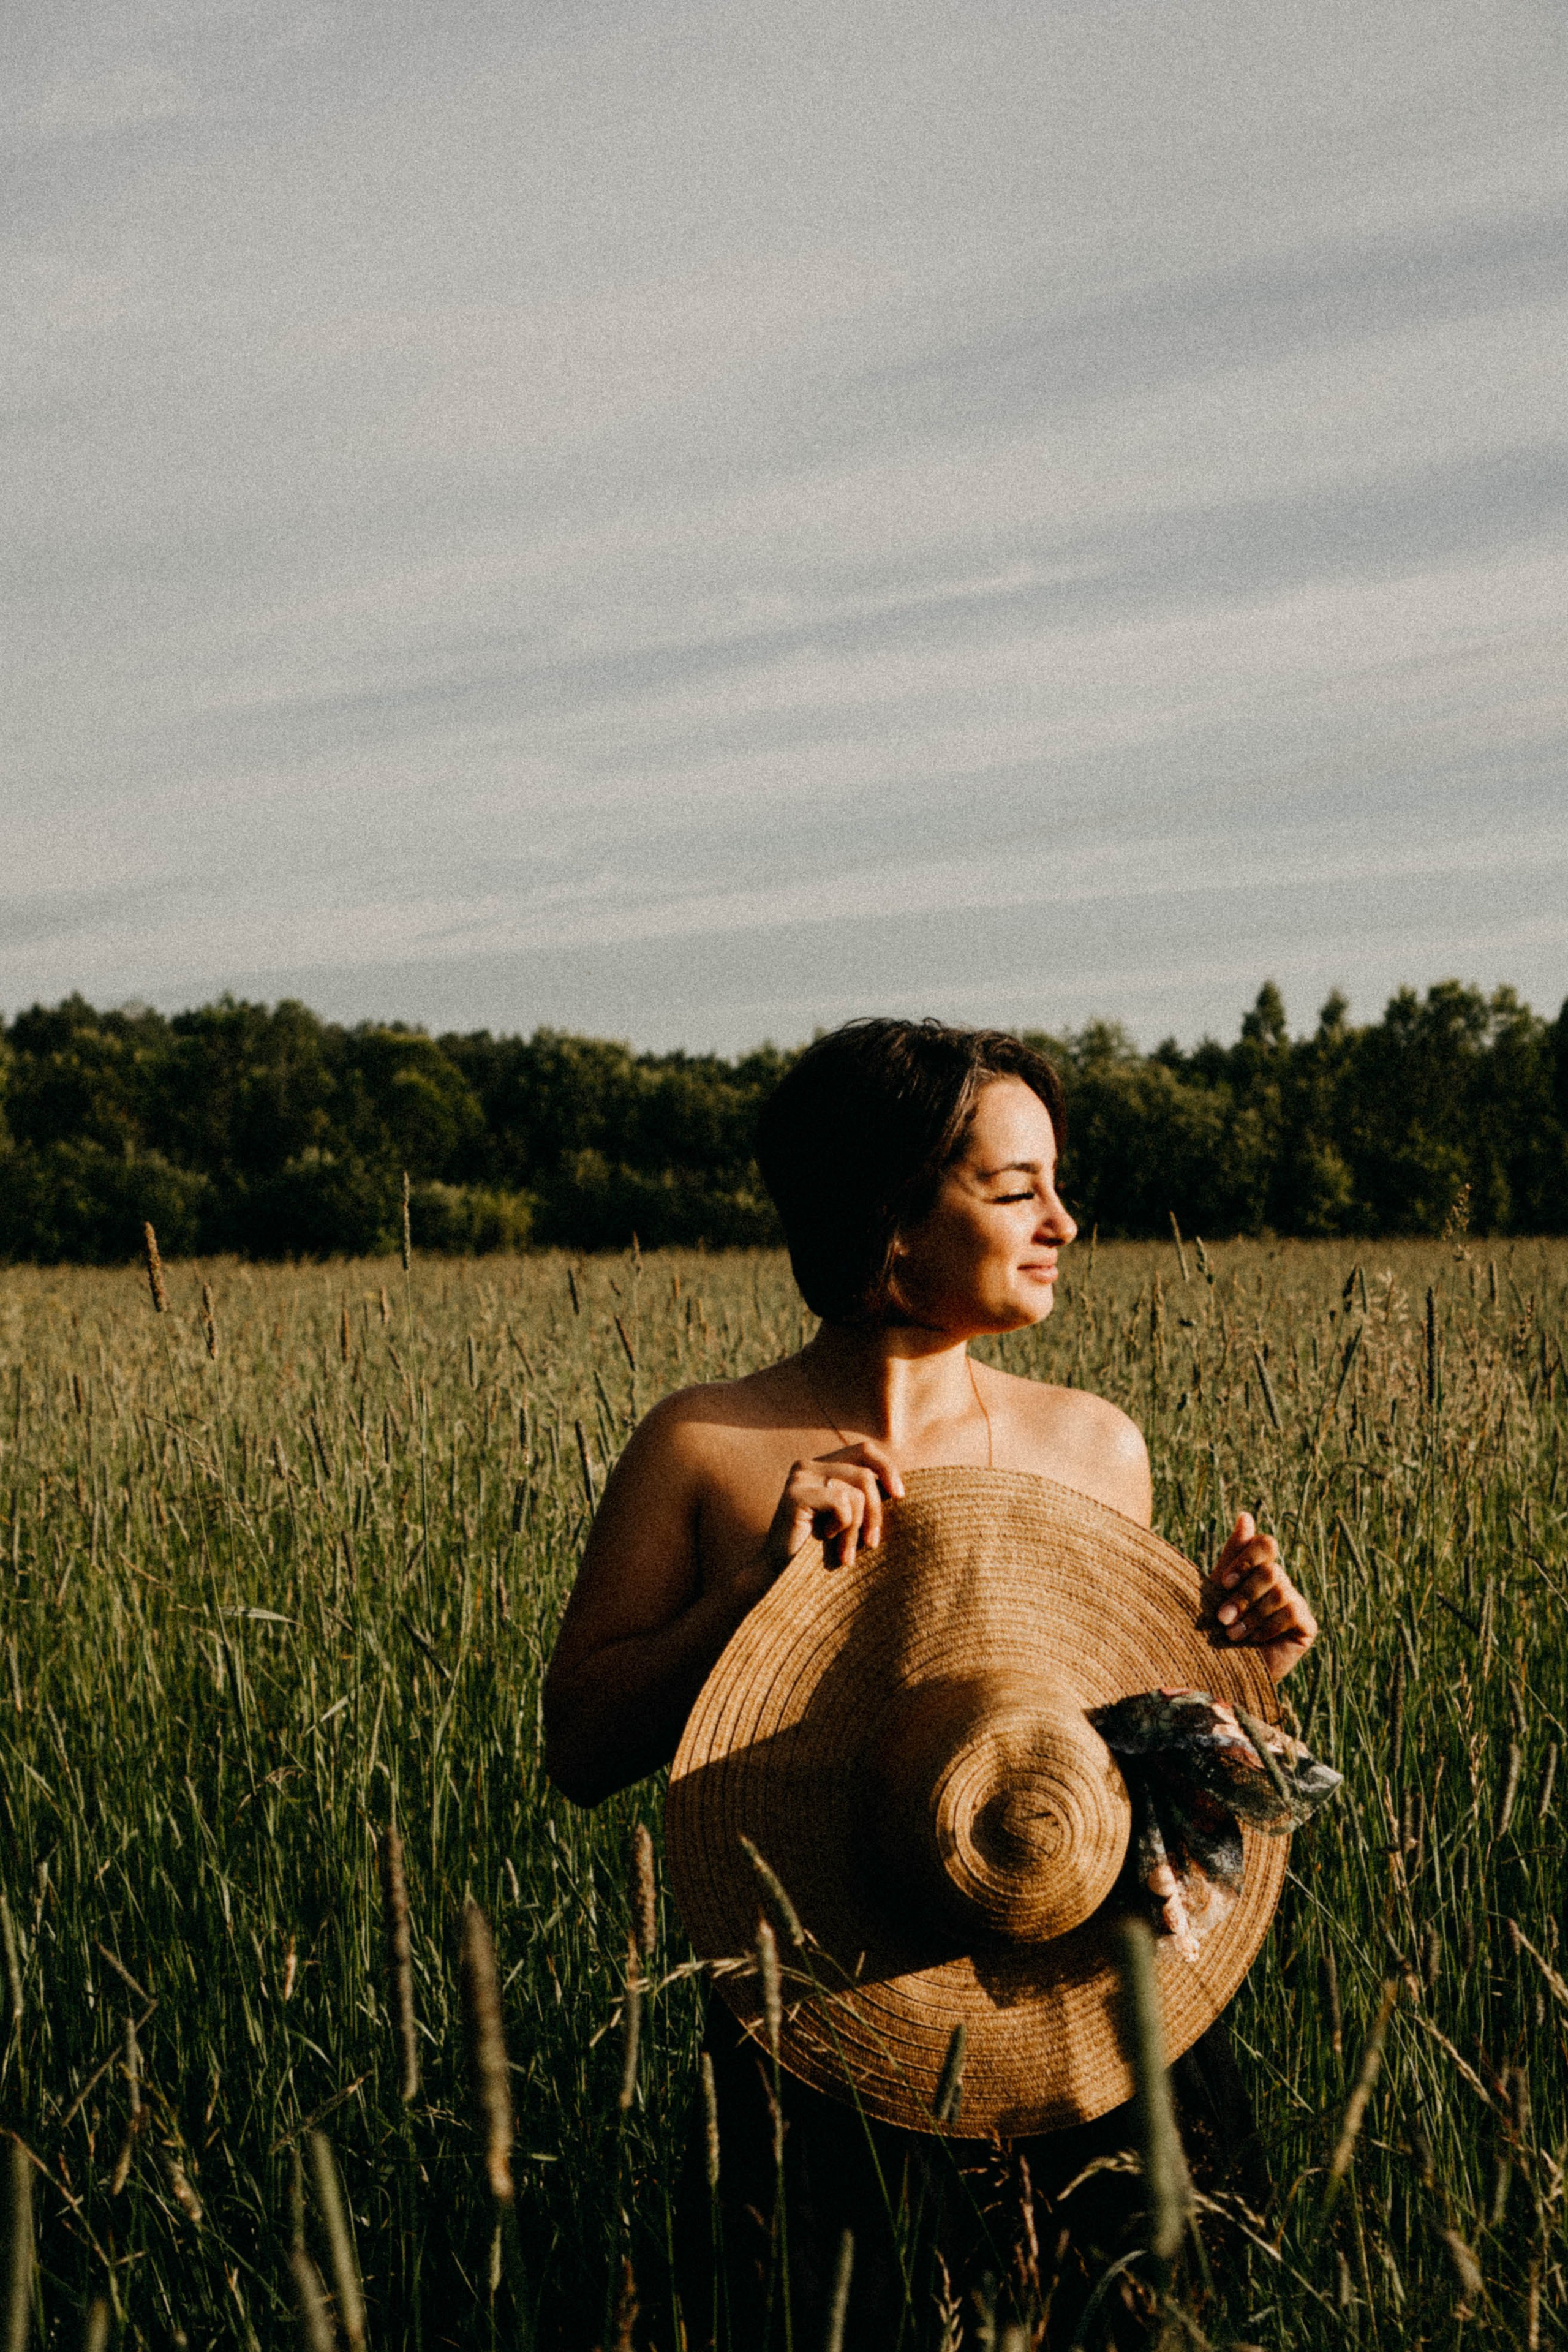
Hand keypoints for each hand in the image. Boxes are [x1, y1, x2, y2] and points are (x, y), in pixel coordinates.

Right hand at [759, 1442, 905, 1576]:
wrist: (781, 1575)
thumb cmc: (819, 1550)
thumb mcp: (848, 1518)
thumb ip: (864, 1496)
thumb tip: (899, 1489)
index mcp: (822, 1465)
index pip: (864, 1450)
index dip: (887, 1468)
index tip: (900, 1496)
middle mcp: (809, 1465)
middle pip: (865, 1474)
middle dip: (875, 1511)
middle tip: (872, 1543)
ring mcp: (800, 1477)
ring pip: (855, 1492)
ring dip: (857, 1529)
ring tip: (847, 1553)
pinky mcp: (795, 1494)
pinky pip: (842, 1503)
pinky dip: (842, 1527)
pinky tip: (827, 1539)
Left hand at [1207, 1512, 1316, 1680]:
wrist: (1222, 1672)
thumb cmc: (1215, 1630)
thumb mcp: (1219, 1589)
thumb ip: (1233, 1553)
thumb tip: (1246, 1515)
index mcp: (1259, 1569)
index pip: (1265, 1545)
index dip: (1246, 1559)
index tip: (1223, 1582)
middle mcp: (1281, 1583)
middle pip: (1271, 1570)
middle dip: (1243, 1595)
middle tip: (1222, 1618)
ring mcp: (1296, 1603)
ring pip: (1279, 1590)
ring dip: (1251, 1615)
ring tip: (1232, 1634)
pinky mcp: (1307, 1626)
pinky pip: (1292, 1611)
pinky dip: (1268, 1626)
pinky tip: (1255, 1640)